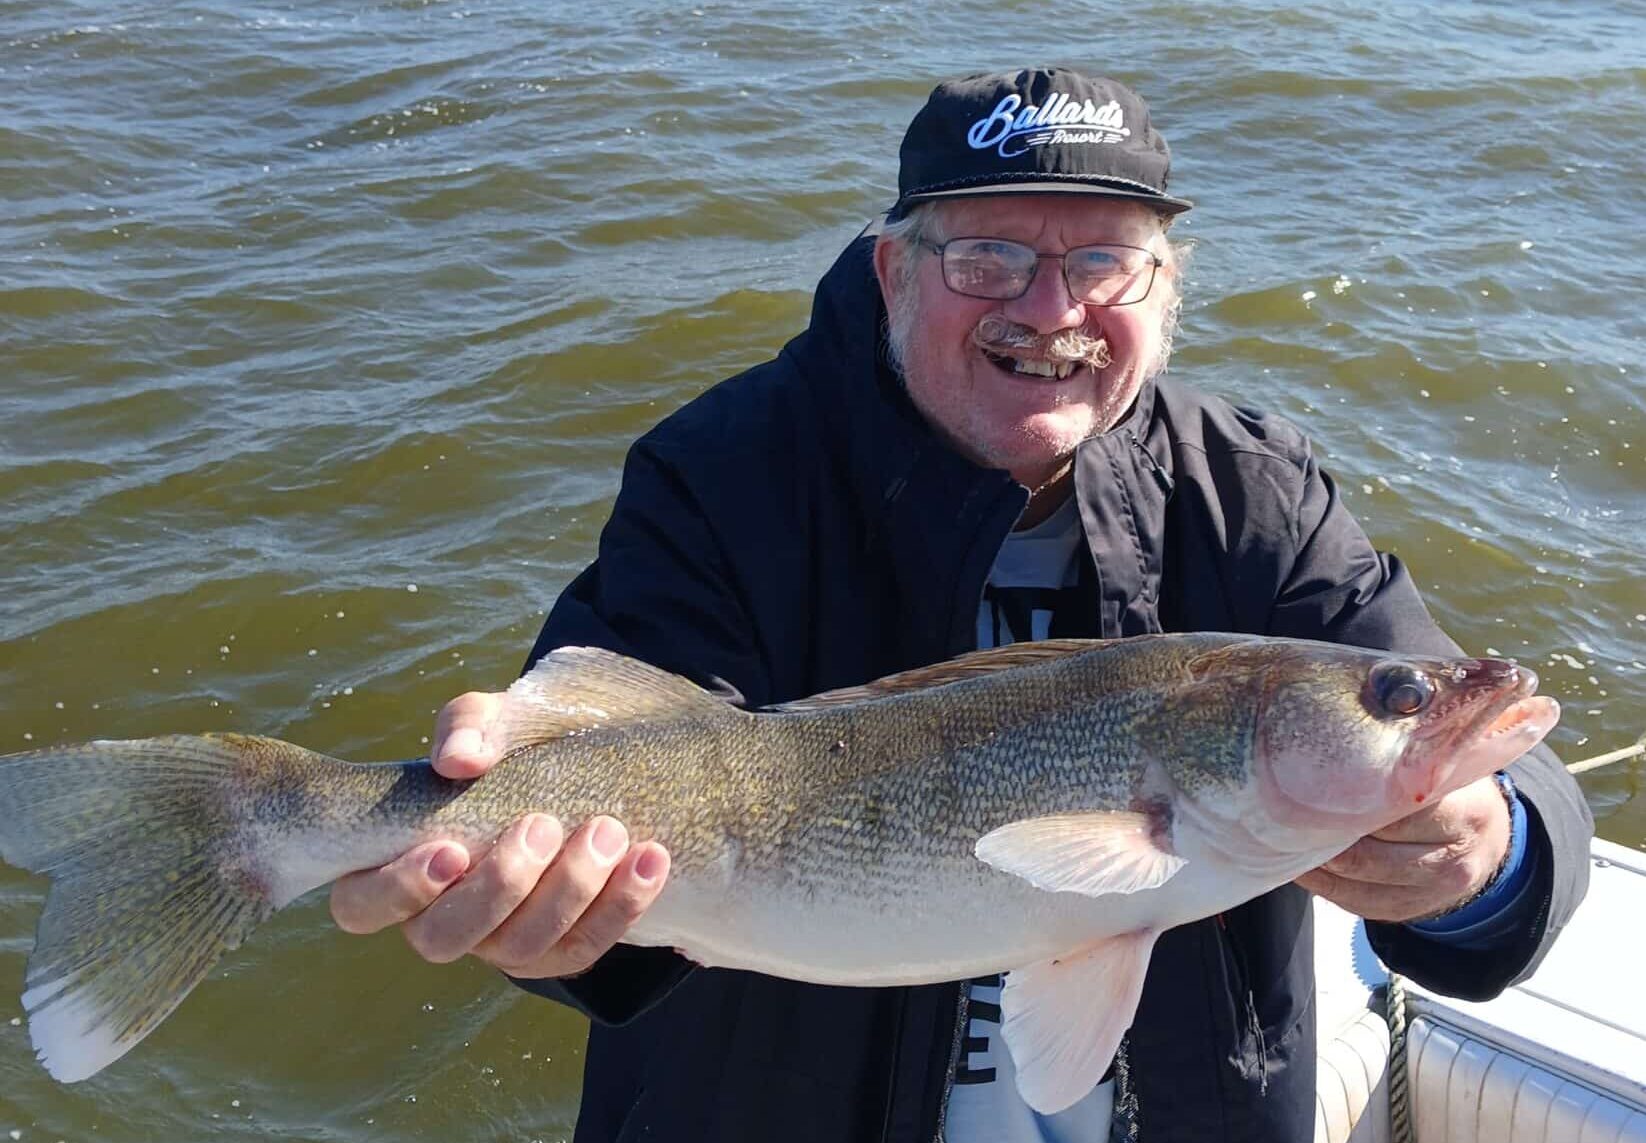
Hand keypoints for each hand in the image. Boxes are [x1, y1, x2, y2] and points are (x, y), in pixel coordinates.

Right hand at [329, 690, 670, 977]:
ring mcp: (500, 940)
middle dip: (497, 886)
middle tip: (542, 825)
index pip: (362, 905)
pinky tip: (650, 858)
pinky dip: (620, 906)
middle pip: (442, 938)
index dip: (399, 888)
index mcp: (398, 865)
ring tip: (607, 832)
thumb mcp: (493, 719)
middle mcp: (441, 916)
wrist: (594, 763)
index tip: (450, 846)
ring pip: (518, 951)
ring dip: (567, 893)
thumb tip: (461, 760)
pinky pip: (582, 948)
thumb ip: (470, 726)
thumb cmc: (517, 743)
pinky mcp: (558, 948)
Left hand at [1295, 775, 1510, 922]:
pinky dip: (1321, 880)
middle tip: (1286, 807)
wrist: (1486, 846)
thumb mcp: (1447, 769)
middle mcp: (1453, 860)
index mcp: (1467, 814)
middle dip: (1326, 828)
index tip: (1316, 778)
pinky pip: (1352, 901)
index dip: (1355, 794)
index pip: (1400, 807)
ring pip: (1357, 876)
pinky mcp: (1406, 911)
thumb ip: (1412, 759)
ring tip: (1284, 831)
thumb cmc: (1454, 796)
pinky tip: (1298, 859)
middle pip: (1372, 850)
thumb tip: (1349, 741)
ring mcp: (1431, 893)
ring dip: (1316, 856)